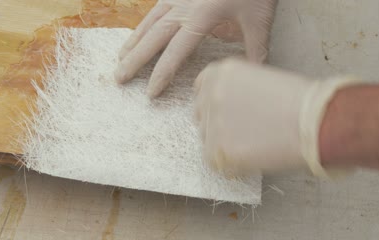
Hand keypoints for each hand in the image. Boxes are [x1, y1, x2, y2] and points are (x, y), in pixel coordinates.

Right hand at [115, 0, 276, 97]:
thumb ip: (256, 50)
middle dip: (134, 59)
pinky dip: (143, 24)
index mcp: (202, 16)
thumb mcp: (260, 20)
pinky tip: (138, 34)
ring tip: (119, 59)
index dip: (161, 74)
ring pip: (149, 21)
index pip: (176, 52)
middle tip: (118, 78)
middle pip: (153, 37)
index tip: (150, 92)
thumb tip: (253, 76)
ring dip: (133, 41)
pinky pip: (155, 9)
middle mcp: (184, 6)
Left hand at [194, 58, 354, 176]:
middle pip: (201, 116)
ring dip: (225, 146)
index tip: (225, 114)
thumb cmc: (300, 101)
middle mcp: (211, 94)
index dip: (214, 104)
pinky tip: (253, 159)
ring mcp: (213, 122)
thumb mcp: (262, 80)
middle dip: (217, 126)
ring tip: (255, 146)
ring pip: (207, 141)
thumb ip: (237, 92)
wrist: (317, 120)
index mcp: (221, 72)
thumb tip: (229, 112)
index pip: (201, 89)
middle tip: (242, 134)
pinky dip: (231, 166)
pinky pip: (216, 163)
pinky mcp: (220, 149)